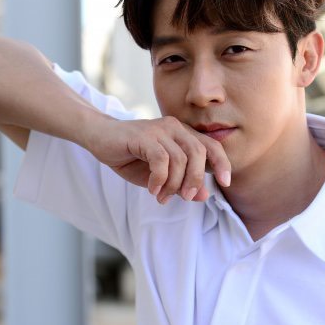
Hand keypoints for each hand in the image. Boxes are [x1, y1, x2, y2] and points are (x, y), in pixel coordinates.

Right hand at [86, 115, 230, 203]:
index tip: (225, 182)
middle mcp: (174, 128)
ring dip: (173, 184)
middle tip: (185, 197)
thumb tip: (204, 196)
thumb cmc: (131, 155)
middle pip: (199, 153)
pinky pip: (161, 160)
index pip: (211, 145)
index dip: (222, 163)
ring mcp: (159, 130)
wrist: (99, 137)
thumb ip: (181, 183)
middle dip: (195, 180)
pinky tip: (151, 188)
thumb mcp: (160, 175)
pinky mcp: (143, 136)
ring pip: (180, 159)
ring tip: (161, 196)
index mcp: (182, 134)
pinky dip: (159, 179)